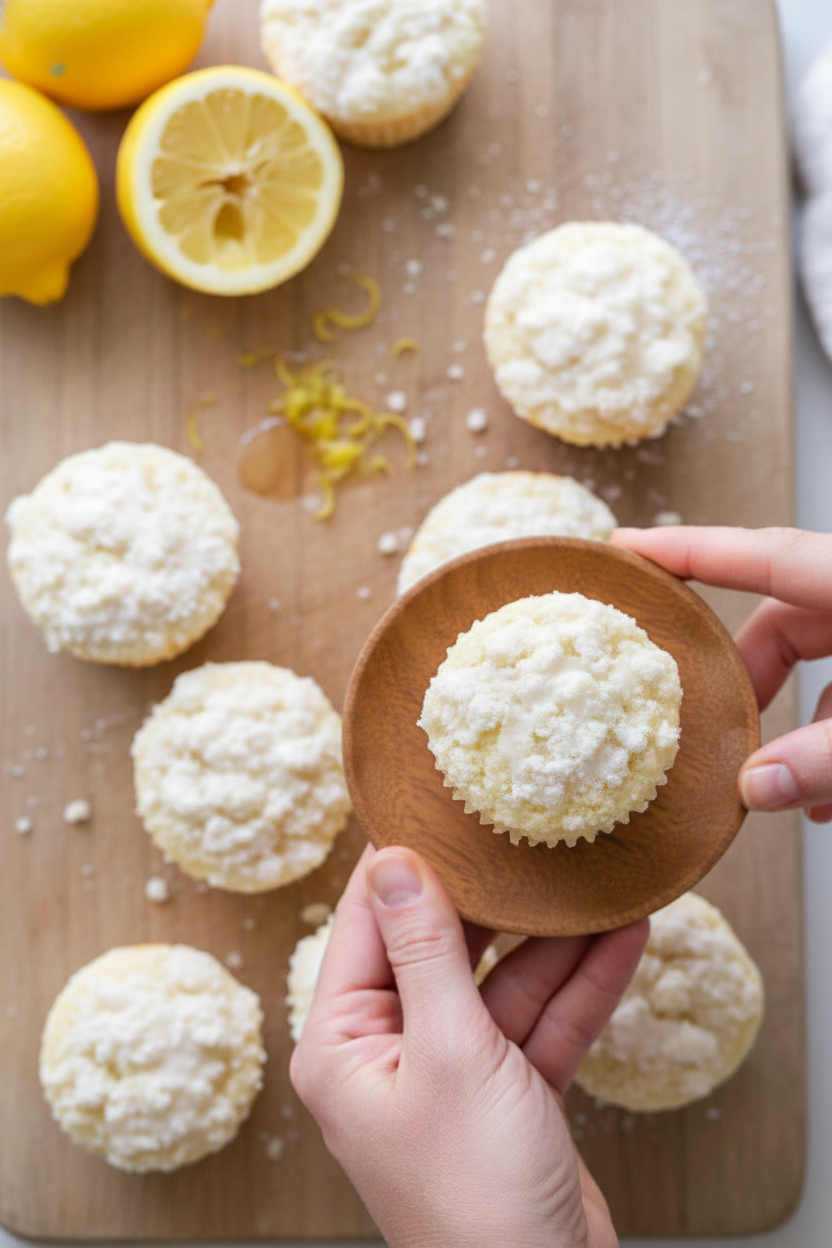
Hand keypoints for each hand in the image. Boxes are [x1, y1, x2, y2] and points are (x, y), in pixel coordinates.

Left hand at [290, 844, 647, 1247]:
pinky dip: (579, 987)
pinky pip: (540, 1022)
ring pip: (502, 983)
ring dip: (553, 942)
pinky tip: (620, 938)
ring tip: (592, 883)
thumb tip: (394, 862)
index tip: (435, 806)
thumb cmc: (474, 1198)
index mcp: (344, 1044)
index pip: (366, 926)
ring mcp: (452, 1074)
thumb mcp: (449, 1051)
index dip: (403, 864)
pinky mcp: (507, 1094)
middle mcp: (391, 1052)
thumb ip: (426, 951)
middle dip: (494, 903)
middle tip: (526, 838)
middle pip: (440, 949)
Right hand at [612, 525, 831, 820]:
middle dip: (746, 677)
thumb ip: (823, 759)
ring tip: (790, 786)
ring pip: (821, 659)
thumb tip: (754, 789)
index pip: (759, 553)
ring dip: (799, 724)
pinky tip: (828, 798)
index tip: (626, 547)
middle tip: (717, 727)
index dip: (687, 549)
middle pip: (784, 618)